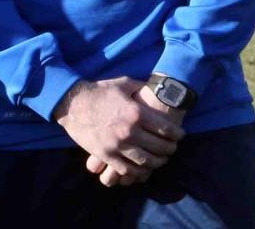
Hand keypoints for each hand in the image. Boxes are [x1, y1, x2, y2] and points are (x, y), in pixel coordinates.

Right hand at [53, 77, 184, 187]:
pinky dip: (138, 171)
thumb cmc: (101, 91)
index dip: (176, 134)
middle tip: (174, 148)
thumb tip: (158, 88)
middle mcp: (129, 131)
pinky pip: (126, 169)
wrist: (74, 104)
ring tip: (162, 160)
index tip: (181, 135)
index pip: (164, 128)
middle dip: (170, 149)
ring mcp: (117, 145)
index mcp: (137, 113)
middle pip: (158, 146)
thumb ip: (143, 88)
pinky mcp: (105, 155)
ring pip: (144, 160)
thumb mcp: (126, 83)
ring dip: (157, 162)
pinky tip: (144, 169)